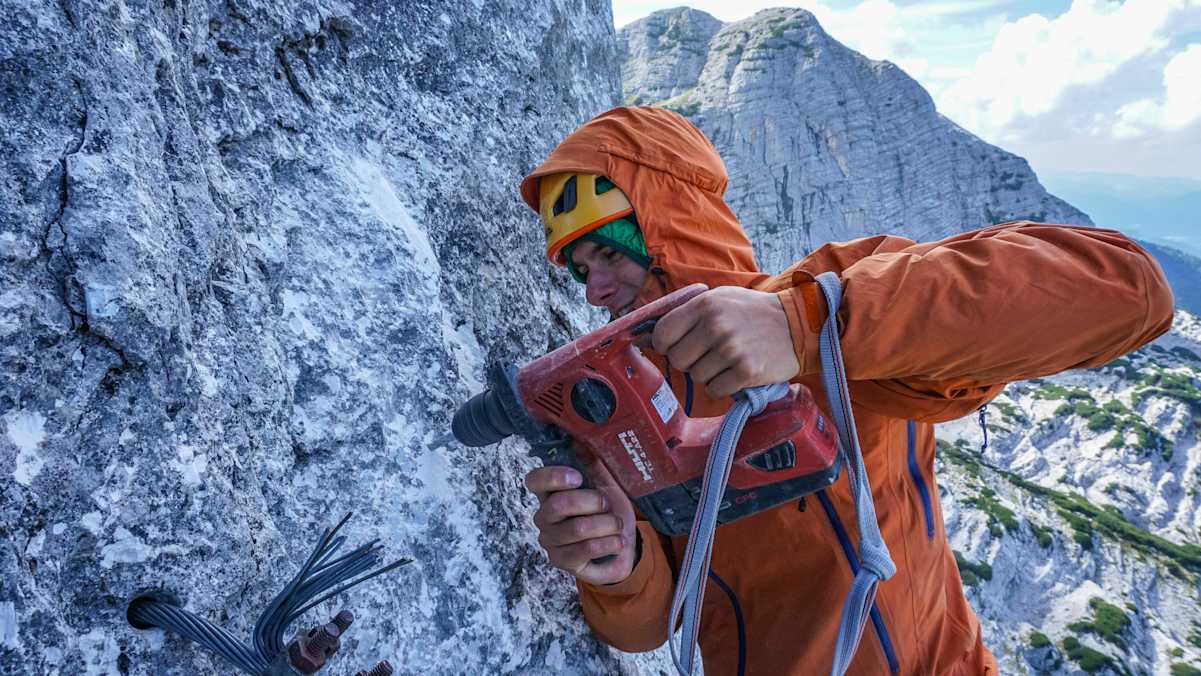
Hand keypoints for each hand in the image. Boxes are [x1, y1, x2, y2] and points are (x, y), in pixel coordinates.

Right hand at [524, 458, 637, 585]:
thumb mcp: (608, 485)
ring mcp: (550, 541)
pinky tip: (618, 541)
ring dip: (607, 525)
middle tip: (608, 506)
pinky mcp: (561, 562)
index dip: (554, 477)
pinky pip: (585, 550)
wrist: (623, 545)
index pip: (534, 480)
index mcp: (551, 492)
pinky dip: (609, 543)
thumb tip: (581, 440)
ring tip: (617, 526)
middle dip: (593, 503)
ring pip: (578, 529)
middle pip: (560, 504)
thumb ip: (594, 465)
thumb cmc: (610, 512)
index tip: (578, 478)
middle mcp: (544, 516)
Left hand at [651, 286, 799, 398]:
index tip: (676, 347)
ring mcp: (731, 349)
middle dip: (689, 362)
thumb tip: (656, 335)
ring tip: (728, 361)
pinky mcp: (746, 371)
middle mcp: (715, 325)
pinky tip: (736, 373)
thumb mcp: (721, 298)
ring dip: (709, 374)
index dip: (665, 346)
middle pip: (678, 360)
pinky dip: (723, 387)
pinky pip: (715, 390)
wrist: (798, 325)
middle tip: (707, 356)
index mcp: (705, 305)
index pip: (663, 334)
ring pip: (697, 377)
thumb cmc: (753, 313)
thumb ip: (691, 312)